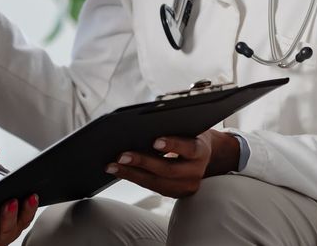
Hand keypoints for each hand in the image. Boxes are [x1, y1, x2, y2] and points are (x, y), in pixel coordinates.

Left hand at [104, 130, 239, 197]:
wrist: (204, 155)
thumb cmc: (189, 134)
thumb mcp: (186, 127)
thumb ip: (172, 126)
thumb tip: (143, 123)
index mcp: (201, 151)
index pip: (189, 148)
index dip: (173, 145)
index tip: (155, 141)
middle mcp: (196, 172)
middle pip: (168, 170)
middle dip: (143, 163)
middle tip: (122, 155)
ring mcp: (186, 186)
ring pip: (157, 184)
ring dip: (132, 174)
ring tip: (112, 166)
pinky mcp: (175, 193)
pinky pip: (152, 188)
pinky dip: (134, 178)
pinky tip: (119, 170)